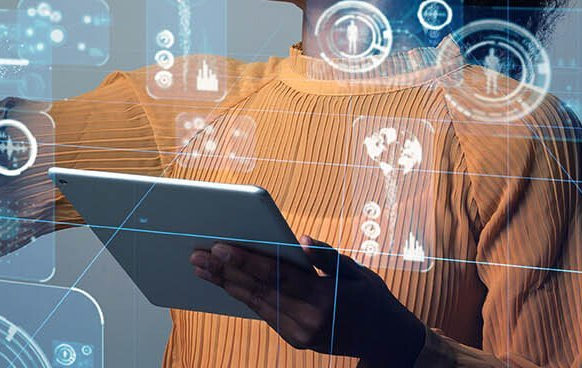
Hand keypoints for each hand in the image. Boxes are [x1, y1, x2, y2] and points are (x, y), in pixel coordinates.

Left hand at [189, 236, 426, 366]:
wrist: (385, 339)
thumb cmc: (370, 296)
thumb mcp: (356, 271)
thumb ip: (327, 256)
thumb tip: (301, 240)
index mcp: (324, 297)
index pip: (276, 275)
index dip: (245, 261)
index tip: (219, 247)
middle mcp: (310, 319)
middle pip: (258, 291)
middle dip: (225, 272)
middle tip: (196, 256)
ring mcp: (301, 334)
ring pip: (256, 304)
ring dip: (226, 285)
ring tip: (201, 268)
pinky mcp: (296, 340)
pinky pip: (264, 314)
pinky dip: (242, 297)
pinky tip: (224, 283)